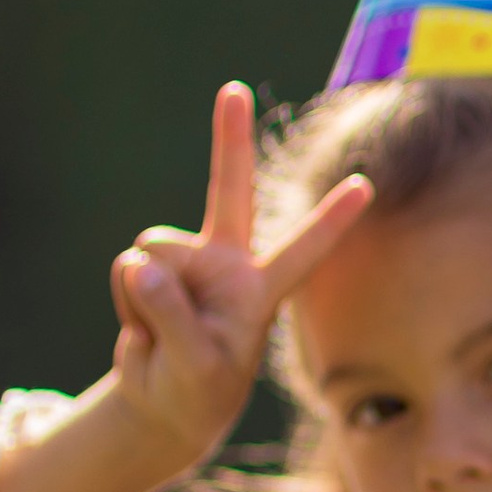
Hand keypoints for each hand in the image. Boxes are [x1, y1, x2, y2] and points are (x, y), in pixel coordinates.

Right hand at [109, 82, 373, 482]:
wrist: (164, 402)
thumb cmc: (197, 390)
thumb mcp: (195, 367)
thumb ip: (173, 316)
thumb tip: (138, 264)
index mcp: (261, 290)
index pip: (305, 249)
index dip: (331, 218)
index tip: (366, 184)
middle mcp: (228, 263)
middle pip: (230, 190)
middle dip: (228, 139)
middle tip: (232, 89)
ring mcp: (188, 261)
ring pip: (153, 252)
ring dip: (146, 300)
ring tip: (164, 333)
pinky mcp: (150, 267)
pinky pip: (126, 271)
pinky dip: (128, 304)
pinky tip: (143, 325)